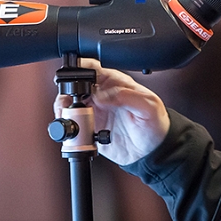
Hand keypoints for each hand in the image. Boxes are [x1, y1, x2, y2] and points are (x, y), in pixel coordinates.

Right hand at [53, 58, 169, 165]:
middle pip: (74, 85)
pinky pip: (73, 124)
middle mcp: (102, 95)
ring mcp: (95, 111)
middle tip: (68, 103)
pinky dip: (69, 127)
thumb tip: (102, 96)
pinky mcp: (90, 128)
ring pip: (69, 104)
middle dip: (66, 92)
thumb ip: (126, 96)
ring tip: (72, 118)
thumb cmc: (155, 124)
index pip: (93, 68)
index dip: (80, 69)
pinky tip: (76, 130)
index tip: (73, 79)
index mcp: (116, 82)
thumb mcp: (148, 106)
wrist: (153, 152)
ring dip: (65, 110)